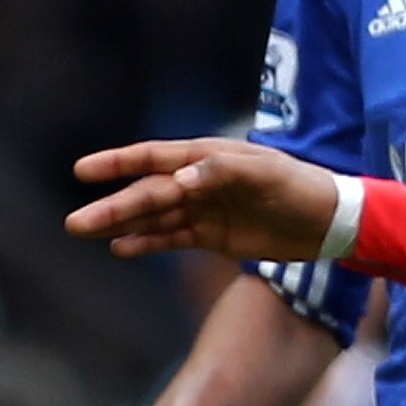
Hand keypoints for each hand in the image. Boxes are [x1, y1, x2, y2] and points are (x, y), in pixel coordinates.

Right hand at [66, 138, 338, 262]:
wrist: (329, 221)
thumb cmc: (299, 186)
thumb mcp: (265, 173)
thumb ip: (221, 172)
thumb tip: (180, 180)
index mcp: (206, 157)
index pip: (153, 159)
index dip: (117, 164)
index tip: (83, 171)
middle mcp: (198, 182)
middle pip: (146, 193)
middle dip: (111, 206)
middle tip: (75, 222)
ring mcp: (204, 210)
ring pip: (154, 217)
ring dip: (122, 225)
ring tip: (88, 233)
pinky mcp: (214, 236)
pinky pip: (173, 238)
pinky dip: (148, 243)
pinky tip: (122, 248)